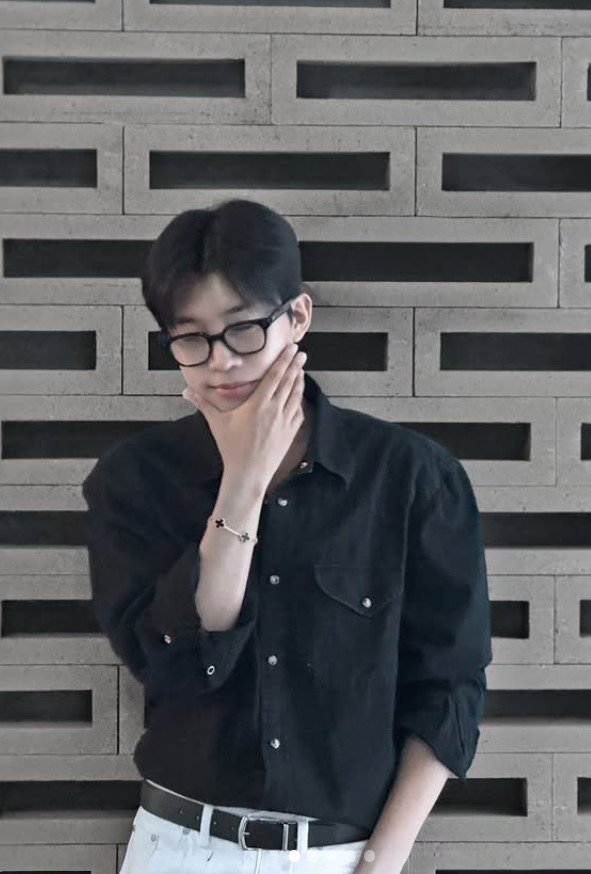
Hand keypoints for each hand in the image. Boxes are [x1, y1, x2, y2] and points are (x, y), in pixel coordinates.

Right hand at [181, 342, 306, 490]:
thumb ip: (203, 404)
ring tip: (301, 369)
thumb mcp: (217, 423)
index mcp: (258, 404)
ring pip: (296, 395)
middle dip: (295, 365)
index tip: (291, 348)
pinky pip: (298, 411)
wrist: (248, 474)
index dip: (284, 360)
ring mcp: (285, 421)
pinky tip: (298, 396)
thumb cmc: (231, 448)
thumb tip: (186, 391)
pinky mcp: (290, 433)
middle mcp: (275, 409)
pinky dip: (299, 400)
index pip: (274, 376)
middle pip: (288, 382)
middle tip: (301, 352)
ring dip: (299, 380)